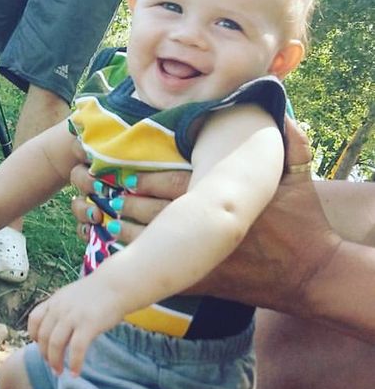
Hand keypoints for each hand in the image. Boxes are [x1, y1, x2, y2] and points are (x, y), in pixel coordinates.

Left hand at [28, 279, 122, 375]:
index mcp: (54, 301)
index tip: (39, 346)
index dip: (34, 335)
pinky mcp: (88, 325)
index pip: (34, 319)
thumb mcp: (71, 296)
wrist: (116, 285)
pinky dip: (74, 363)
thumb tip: (54, 328)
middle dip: (45, 354)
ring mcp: (73, 317)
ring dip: (55, 362)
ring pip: (56, 344)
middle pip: (43, 336)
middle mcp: (60, 308)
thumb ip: (60, 309)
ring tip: (60, 371)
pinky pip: (76, 349)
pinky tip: (76, 372)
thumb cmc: (96, 292)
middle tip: (51, 365)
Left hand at [71, 119, 340, 314]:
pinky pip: (148, 268)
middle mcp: (202, 229)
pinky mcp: (193, 282)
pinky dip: (121, 254)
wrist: (311, 275)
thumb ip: (288, 139)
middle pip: (142, 210)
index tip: (104, 163)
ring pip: (138, 241)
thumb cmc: (302, 220)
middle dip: (107, 194)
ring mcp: (196, 258)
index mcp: (218, 198)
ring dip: (105, 223)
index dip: (131, 174)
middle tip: (79, 178)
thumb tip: (278, 106)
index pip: (165, 184)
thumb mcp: (298, 175)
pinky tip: (98, 238)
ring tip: (79, 206)